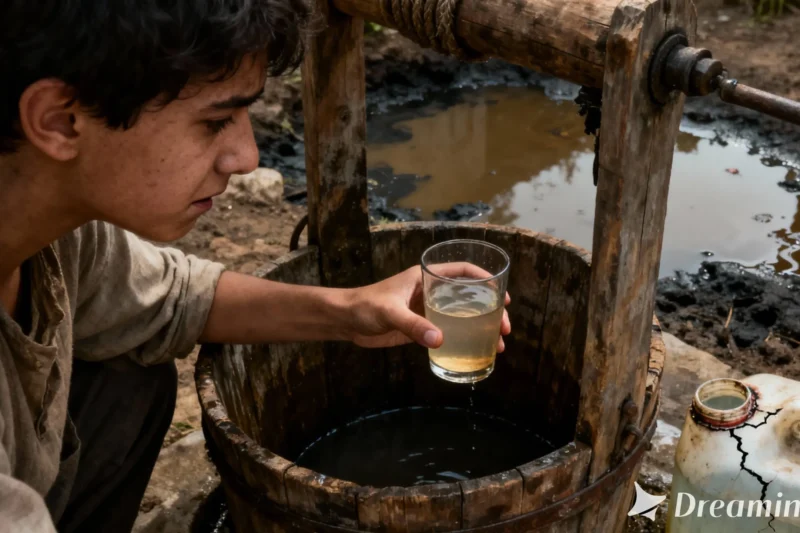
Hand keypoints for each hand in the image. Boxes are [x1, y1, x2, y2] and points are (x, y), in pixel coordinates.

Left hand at [345, 264, 510, 349]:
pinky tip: (476, 352)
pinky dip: (464, 341)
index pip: (463, 272)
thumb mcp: (390, 312)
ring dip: (482, 329)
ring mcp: (427, 310)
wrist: (344, 320)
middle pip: (469, 297)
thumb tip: (439, 340)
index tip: (503, 296)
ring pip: (462, 317)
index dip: (486, 280)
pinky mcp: (420, 328)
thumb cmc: (364, 305)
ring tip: (500, 345)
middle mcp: (431, 291)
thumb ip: (413, 325)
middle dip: (491, 311)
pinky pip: (448, 332)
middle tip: (506, 328)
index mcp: (425, 277)